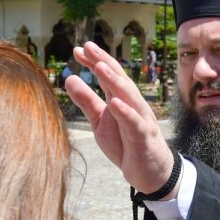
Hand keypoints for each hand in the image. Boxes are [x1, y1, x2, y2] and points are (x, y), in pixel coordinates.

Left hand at [66, 41, 175, 195]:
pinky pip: (135, 122)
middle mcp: (132, 103)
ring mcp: (140, 118)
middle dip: (104, 62)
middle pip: (119, 78)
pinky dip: (125, 112)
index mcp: (121, 99)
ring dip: (114, 80)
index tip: (77, 49)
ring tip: (99, 67)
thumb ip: (86, 102)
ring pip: (128, 95)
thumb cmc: (126, 144)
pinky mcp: (144, 136)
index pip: (108, 75)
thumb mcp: (100, 123)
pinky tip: (114, 103)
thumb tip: (69, 78)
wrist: (149, 172)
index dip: (94, 61)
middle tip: (88, 47)